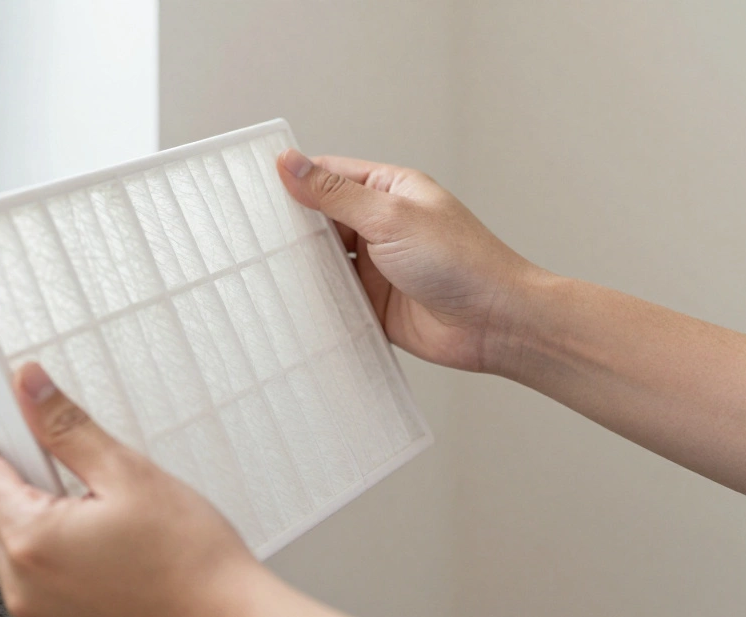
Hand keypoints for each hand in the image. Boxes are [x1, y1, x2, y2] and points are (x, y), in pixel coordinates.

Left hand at [0, 362, 270, 616]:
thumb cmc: (193, 563)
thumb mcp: (128, 473)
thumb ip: (66, 426)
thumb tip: (28, 387)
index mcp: (31, 542)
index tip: (6, 418)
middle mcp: (23, 591)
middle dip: (10, 477)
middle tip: (59, 458)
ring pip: (7, 553)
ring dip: (28, 520)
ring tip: (91, 509)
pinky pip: (32, 590)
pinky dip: (48, 564)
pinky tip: (98, 552)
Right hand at [277, 149, 544, 372]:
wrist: (496, 323)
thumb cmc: (462, 262)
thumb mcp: (390, 218)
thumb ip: (335, 194)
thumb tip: (291, 163)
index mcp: (388, 192)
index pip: (328, 176)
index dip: (293, 181)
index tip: (253, 191)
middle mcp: (380, 226)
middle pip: (320, 221)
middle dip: (290, 229)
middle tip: (249, 236)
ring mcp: (376, 266)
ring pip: (324, 262)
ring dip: (301, 268)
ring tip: (261, 272)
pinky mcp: (373, 304)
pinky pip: (334, 299)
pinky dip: (315, 302)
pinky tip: (291, 304)